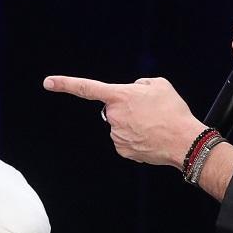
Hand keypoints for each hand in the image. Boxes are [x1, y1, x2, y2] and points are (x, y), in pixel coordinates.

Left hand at [44, 75, 204, 166]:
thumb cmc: (173, 111)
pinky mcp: (122, 150)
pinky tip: (150, 137)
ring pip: (119, 125)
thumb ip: (140, 84)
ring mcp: (116, 135)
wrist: (184, 141)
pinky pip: (124, 140)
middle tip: (147, 112)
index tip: (48, 82)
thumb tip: (133, 91)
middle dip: (125, 109)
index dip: (65, 84)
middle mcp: (113, 116)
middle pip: (112, 109)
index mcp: (119, 96)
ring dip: (132, 124)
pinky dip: (135, 138)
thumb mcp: (159, 85)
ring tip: (153, 125)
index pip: (86, 88)